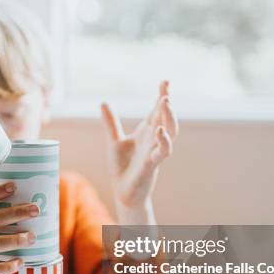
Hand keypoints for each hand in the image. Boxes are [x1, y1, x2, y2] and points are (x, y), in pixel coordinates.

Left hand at [101, 81, 178, 214]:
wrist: (122, 192)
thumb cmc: (122, 168)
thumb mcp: (114, 141)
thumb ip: (111, 123)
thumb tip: (103, 102)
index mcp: (146, 133)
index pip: (157, 111)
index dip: (162, 96)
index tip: (165, 81)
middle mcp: (153, 141)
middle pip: (166, 119)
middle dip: (167, 105)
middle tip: (166, 91)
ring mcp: (154, 153)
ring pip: (170, 133)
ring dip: (169, 118)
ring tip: (166, 102)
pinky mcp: (151, 166)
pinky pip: (161, 153)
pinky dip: (163, 142)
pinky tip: (160, 131)